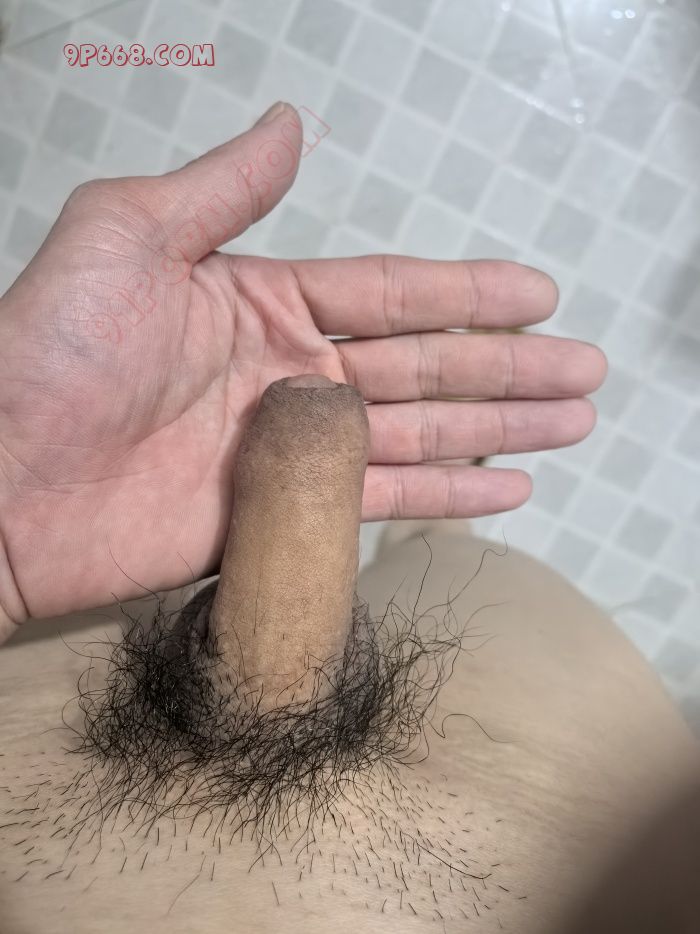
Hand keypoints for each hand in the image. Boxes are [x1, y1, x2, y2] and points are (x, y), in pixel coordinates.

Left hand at [0, 102, 605, 638]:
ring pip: (421, 432)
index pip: (391, 295)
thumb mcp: (129, 236)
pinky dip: (446, 496)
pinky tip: (502, 488)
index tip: (538, 294)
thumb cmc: (50, 352)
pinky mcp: (286, 516)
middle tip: (583, 369)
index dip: (467, 295)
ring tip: (568, 421)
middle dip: (509, 368)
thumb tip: (288, 127)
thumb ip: (223, 190)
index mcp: (263, 303)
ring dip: (496, 429)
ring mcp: (293, 450)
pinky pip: (383, 500)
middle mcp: (290, 375)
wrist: (3, 483)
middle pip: (427, 366)